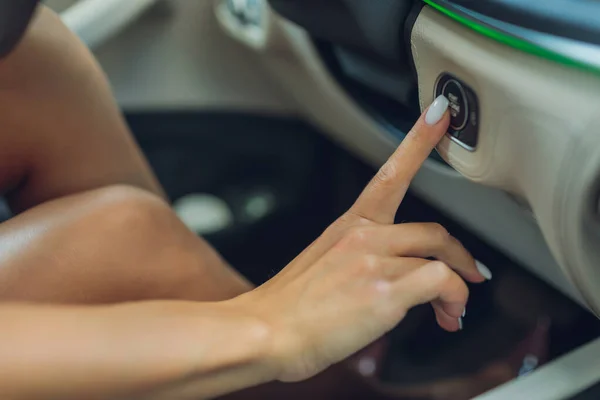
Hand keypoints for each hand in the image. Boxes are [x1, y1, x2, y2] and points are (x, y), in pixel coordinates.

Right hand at [233, 95, 489, 382]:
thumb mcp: (320, 268)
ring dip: (459, 287)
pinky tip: (445, 318)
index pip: (390, 174)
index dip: (419, 139)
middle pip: (433, 230)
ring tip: (451, 311)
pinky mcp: (384, 292)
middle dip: (459, 256)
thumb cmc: (287, 308)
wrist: (264, 332)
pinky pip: (441, 281)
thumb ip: (357, 261)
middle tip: (467, 276)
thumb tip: (384, 278)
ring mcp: (374, 261)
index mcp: (348, 227)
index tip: (439, 113)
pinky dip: (454, 299)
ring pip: (441, 257)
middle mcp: (363, 236)